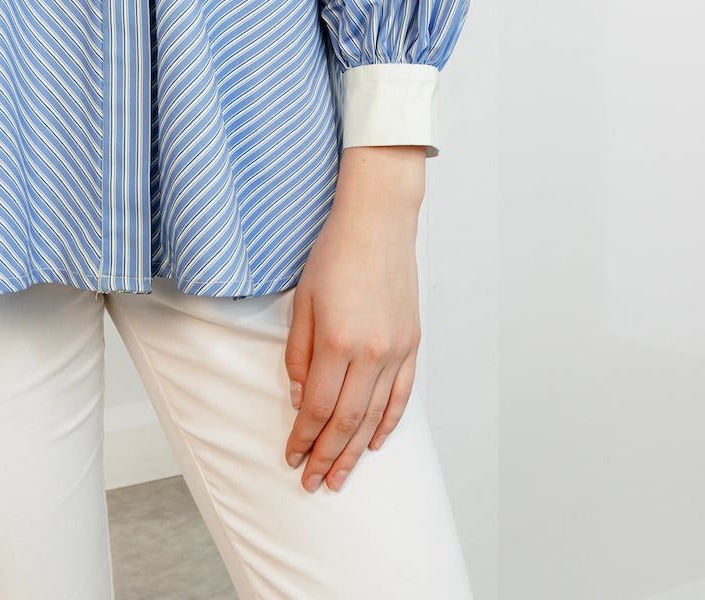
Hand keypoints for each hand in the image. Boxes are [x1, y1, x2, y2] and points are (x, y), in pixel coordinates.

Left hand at [283, 147, 423, 492]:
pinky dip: (388, 423)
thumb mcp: (303, 299)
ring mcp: (396, 351)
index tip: (292, 457)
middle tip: (313, 483)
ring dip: (356, 451)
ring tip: (341, 476)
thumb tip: (296, 395)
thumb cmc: (335, 253)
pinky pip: (401, 396)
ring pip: (374, 416)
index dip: (303, 438)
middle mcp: (370, 353)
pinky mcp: (412, 344)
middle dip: (327, 457)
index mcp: (337, 342)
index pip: (316, 406)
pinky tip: (375, 442)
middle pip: (346, 421)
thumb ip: (298, 351)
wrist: (379, 222)